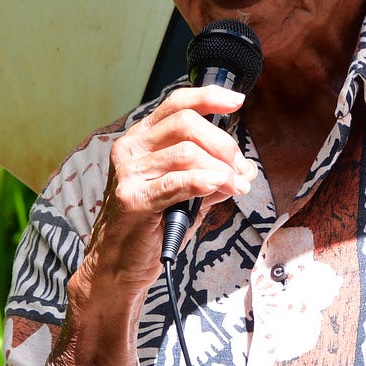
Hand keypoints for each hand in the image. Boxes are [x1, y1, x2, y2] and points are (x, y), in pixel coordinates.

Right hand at [46, 86, 258, 365]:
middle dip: (222, 142)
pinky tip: (223, 188)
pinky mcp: (132, 199)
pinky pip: (179, 182)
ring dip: (220, 168)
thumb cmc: (151, 227)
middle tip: (239, 167)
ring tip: (235, 186)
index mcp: (141, 139)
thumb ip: (211, 175)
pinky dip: (208, 182)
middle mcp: (130, 149)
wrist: (119, 268)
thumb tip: (246, 168)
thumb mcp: (185, 194)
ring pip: (186, 152)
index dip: (209, 97)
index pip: (176, 103)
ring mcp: (128, 173)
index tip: (237, 101)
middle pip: (186, 123)